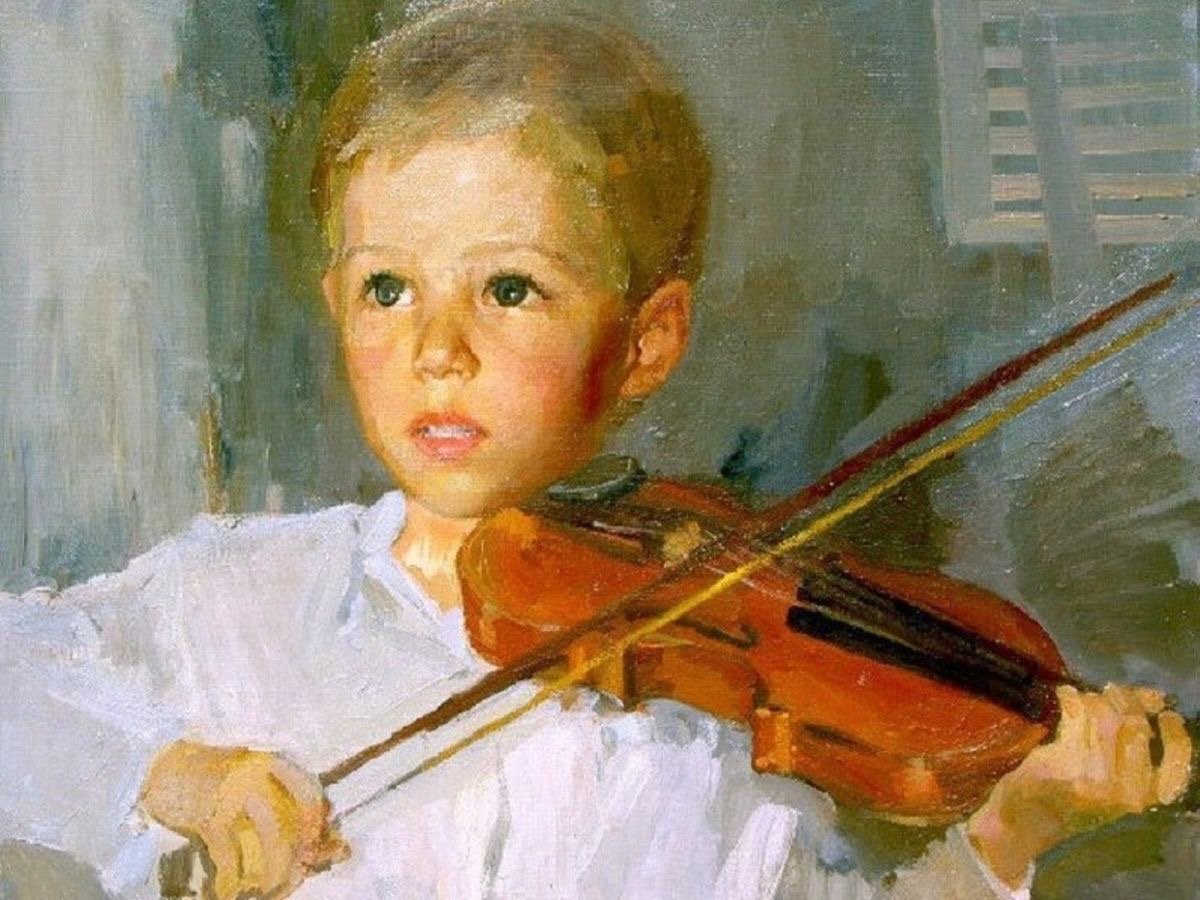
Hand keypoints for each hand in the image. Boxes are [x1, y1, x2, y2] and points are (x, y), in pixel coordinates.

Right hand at [140, 741, 349, 898]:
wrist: (161, 767)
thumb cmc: (214, 782)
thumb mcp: (255, 787)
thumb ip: (291, 813)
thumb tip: (341, 850)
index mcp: (273, 763)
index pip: (311, 794)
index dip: (317, 827)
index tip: (312, 849)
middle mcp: (258, 774)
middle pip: (292, 825)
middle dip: (294, 860)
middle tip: (287, 880)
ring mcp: (234, 793)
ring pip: (270, 843)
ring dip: (270, 875)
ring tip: (262, 890)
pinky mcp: (210, 814)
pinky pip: (231, 857)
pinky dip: (231, 881)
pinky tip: (226, 892)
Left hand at [967, 684, 1191, 886]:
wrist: (1031, 819)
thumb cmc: (1078, 794)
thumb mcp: (1118, 781)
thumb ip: (1138, 745)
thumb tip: (1157, 698)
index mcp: (1146, 796)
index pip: (1178, 761)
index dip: (1174, 731)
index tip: (1164, 711)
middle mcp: (1126, 789)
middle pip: (1134, 724)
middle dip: (1125, 699)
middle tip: (1112, 692)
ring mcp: (1095, 777)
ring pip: (1104, 715)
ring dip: (1094, 698)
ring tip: (1086, 699)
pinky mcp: (1065, 763)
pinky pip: (1076, 714)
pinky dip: (1071, 698)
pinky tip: (1066, 696)